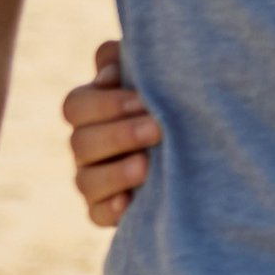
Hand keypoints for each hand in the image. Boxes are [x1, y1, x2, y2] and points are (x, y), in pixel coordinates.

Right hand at [62, 41, 158, 227]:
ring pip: (85, 181)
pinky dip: (110, 209)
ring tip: (146, 166)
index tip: (144, 100)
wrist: (198, 143)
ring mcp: (93, 179)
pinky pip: (97, 214)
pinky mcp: (107, 210)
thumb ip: (125, 59)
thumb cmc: (170, 96)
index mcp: (90, 110)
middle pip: (80, 143)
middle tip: (157, 128)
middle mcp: (86, 145)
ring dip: (115, 173)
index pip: (76, 106)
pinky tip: (128, 202)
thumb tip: (110, 68)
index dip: (105, 103)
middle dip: (119, 135)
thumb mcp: (151, 74)